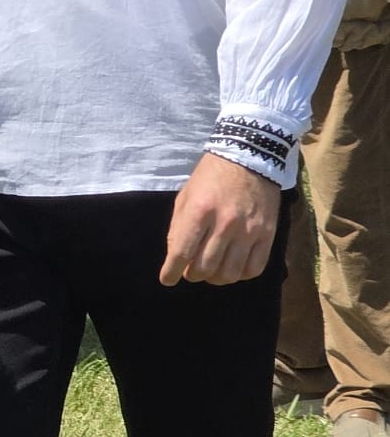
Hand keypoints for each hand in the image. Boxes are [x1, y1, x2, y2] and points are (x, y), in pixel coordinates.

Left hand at [160, 153, 280, 286]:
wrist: (249, 157)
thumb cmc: (211, 176)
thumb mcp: (186, 196)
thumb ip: (179, 227)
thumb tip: (175, 257)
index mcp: (199, 210)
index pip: (182, 252)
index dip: (172, 271)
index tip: (168, 279)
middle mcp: (224, 223)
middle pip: (205, 268)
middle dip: (193, 275)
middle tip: (191, 270)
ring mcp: (248, 230)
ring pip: (229, 273)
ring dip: (216, 278)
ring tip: (211, 271)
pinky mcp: (267, 234)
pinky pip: (254, 268)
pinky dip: (240, 274)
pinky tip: (233, 266)